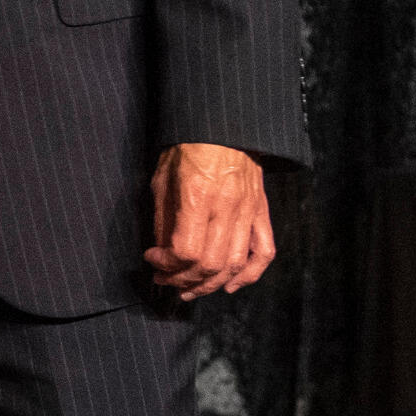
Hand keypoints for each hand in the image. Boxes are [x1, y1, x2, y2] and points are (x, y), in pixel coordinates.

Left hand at [144, 142, 274, 298]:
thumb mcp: (162, 177)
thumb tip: (161, 250)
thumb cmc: (186, 147)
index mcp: (198, 197)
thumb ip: (163, 217)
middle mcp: (226, 209)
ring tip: (189, 289)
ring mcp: (248, 212)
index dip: (166, 263)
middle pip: (210, 265)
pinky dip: (248, 275)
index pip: (186, 250)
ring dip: (210, 285)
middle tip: (165, 280)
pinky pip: (264, 253)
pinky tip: (229, 285)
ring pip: (235, 265)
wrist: (222, 126)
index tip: (151, 259)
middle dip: (184, 280)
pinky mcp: (261, 212)